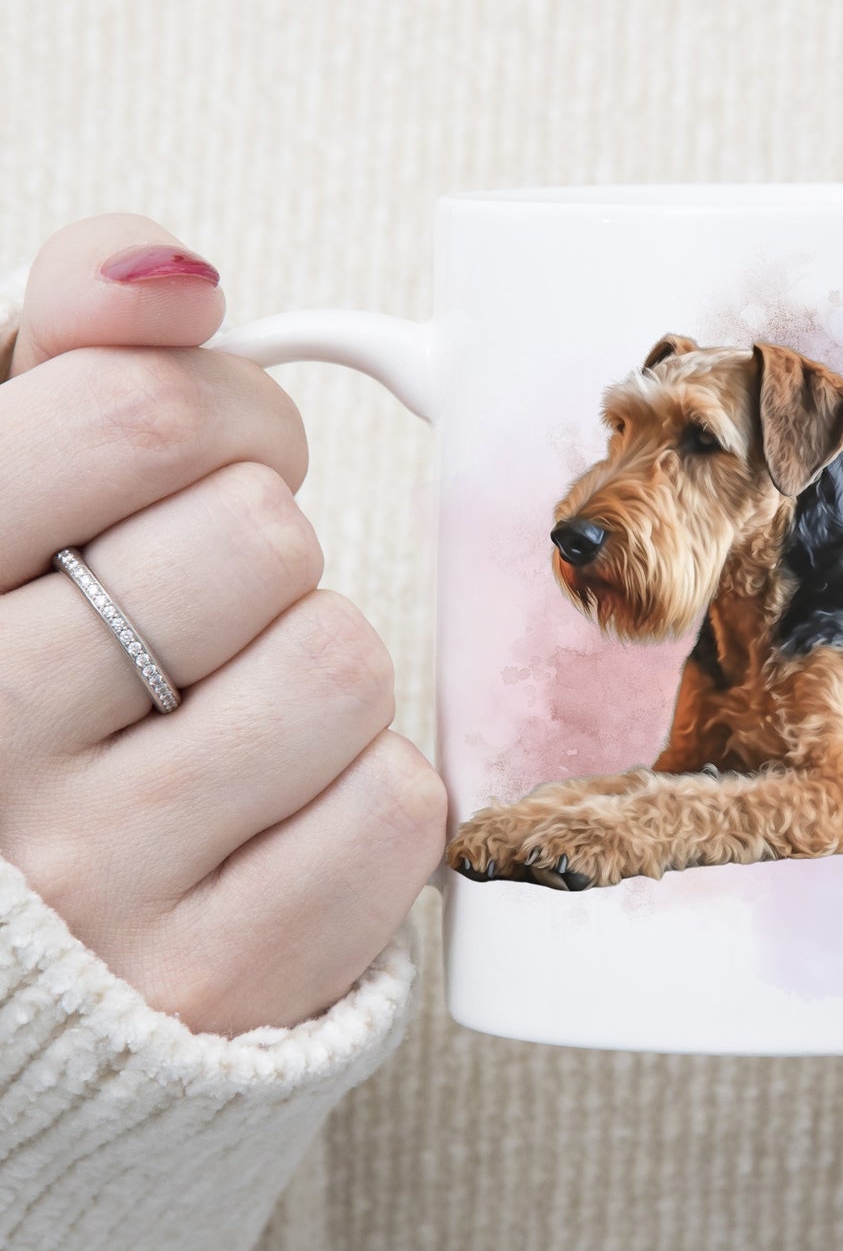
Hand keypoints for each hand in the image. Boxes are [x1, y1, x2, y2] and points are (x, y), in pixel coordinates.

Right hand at [0, 214, 445, 1034]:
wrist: (23, 952)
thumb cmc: (21, 685)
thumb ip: (67, 359)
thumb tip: (172, 269)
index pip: (136, 418)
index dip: (222, 411)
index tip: (206, 454)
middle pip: (260, 537)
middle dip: (261, 546)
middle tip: (207, 603)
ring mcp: (97, 884)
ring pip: (340, 662)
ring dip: (313, 668)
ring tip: (225, 714)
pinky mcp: (220, 981)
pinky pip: (396, 803)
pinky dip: (361, 790)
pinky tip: (269, 813)